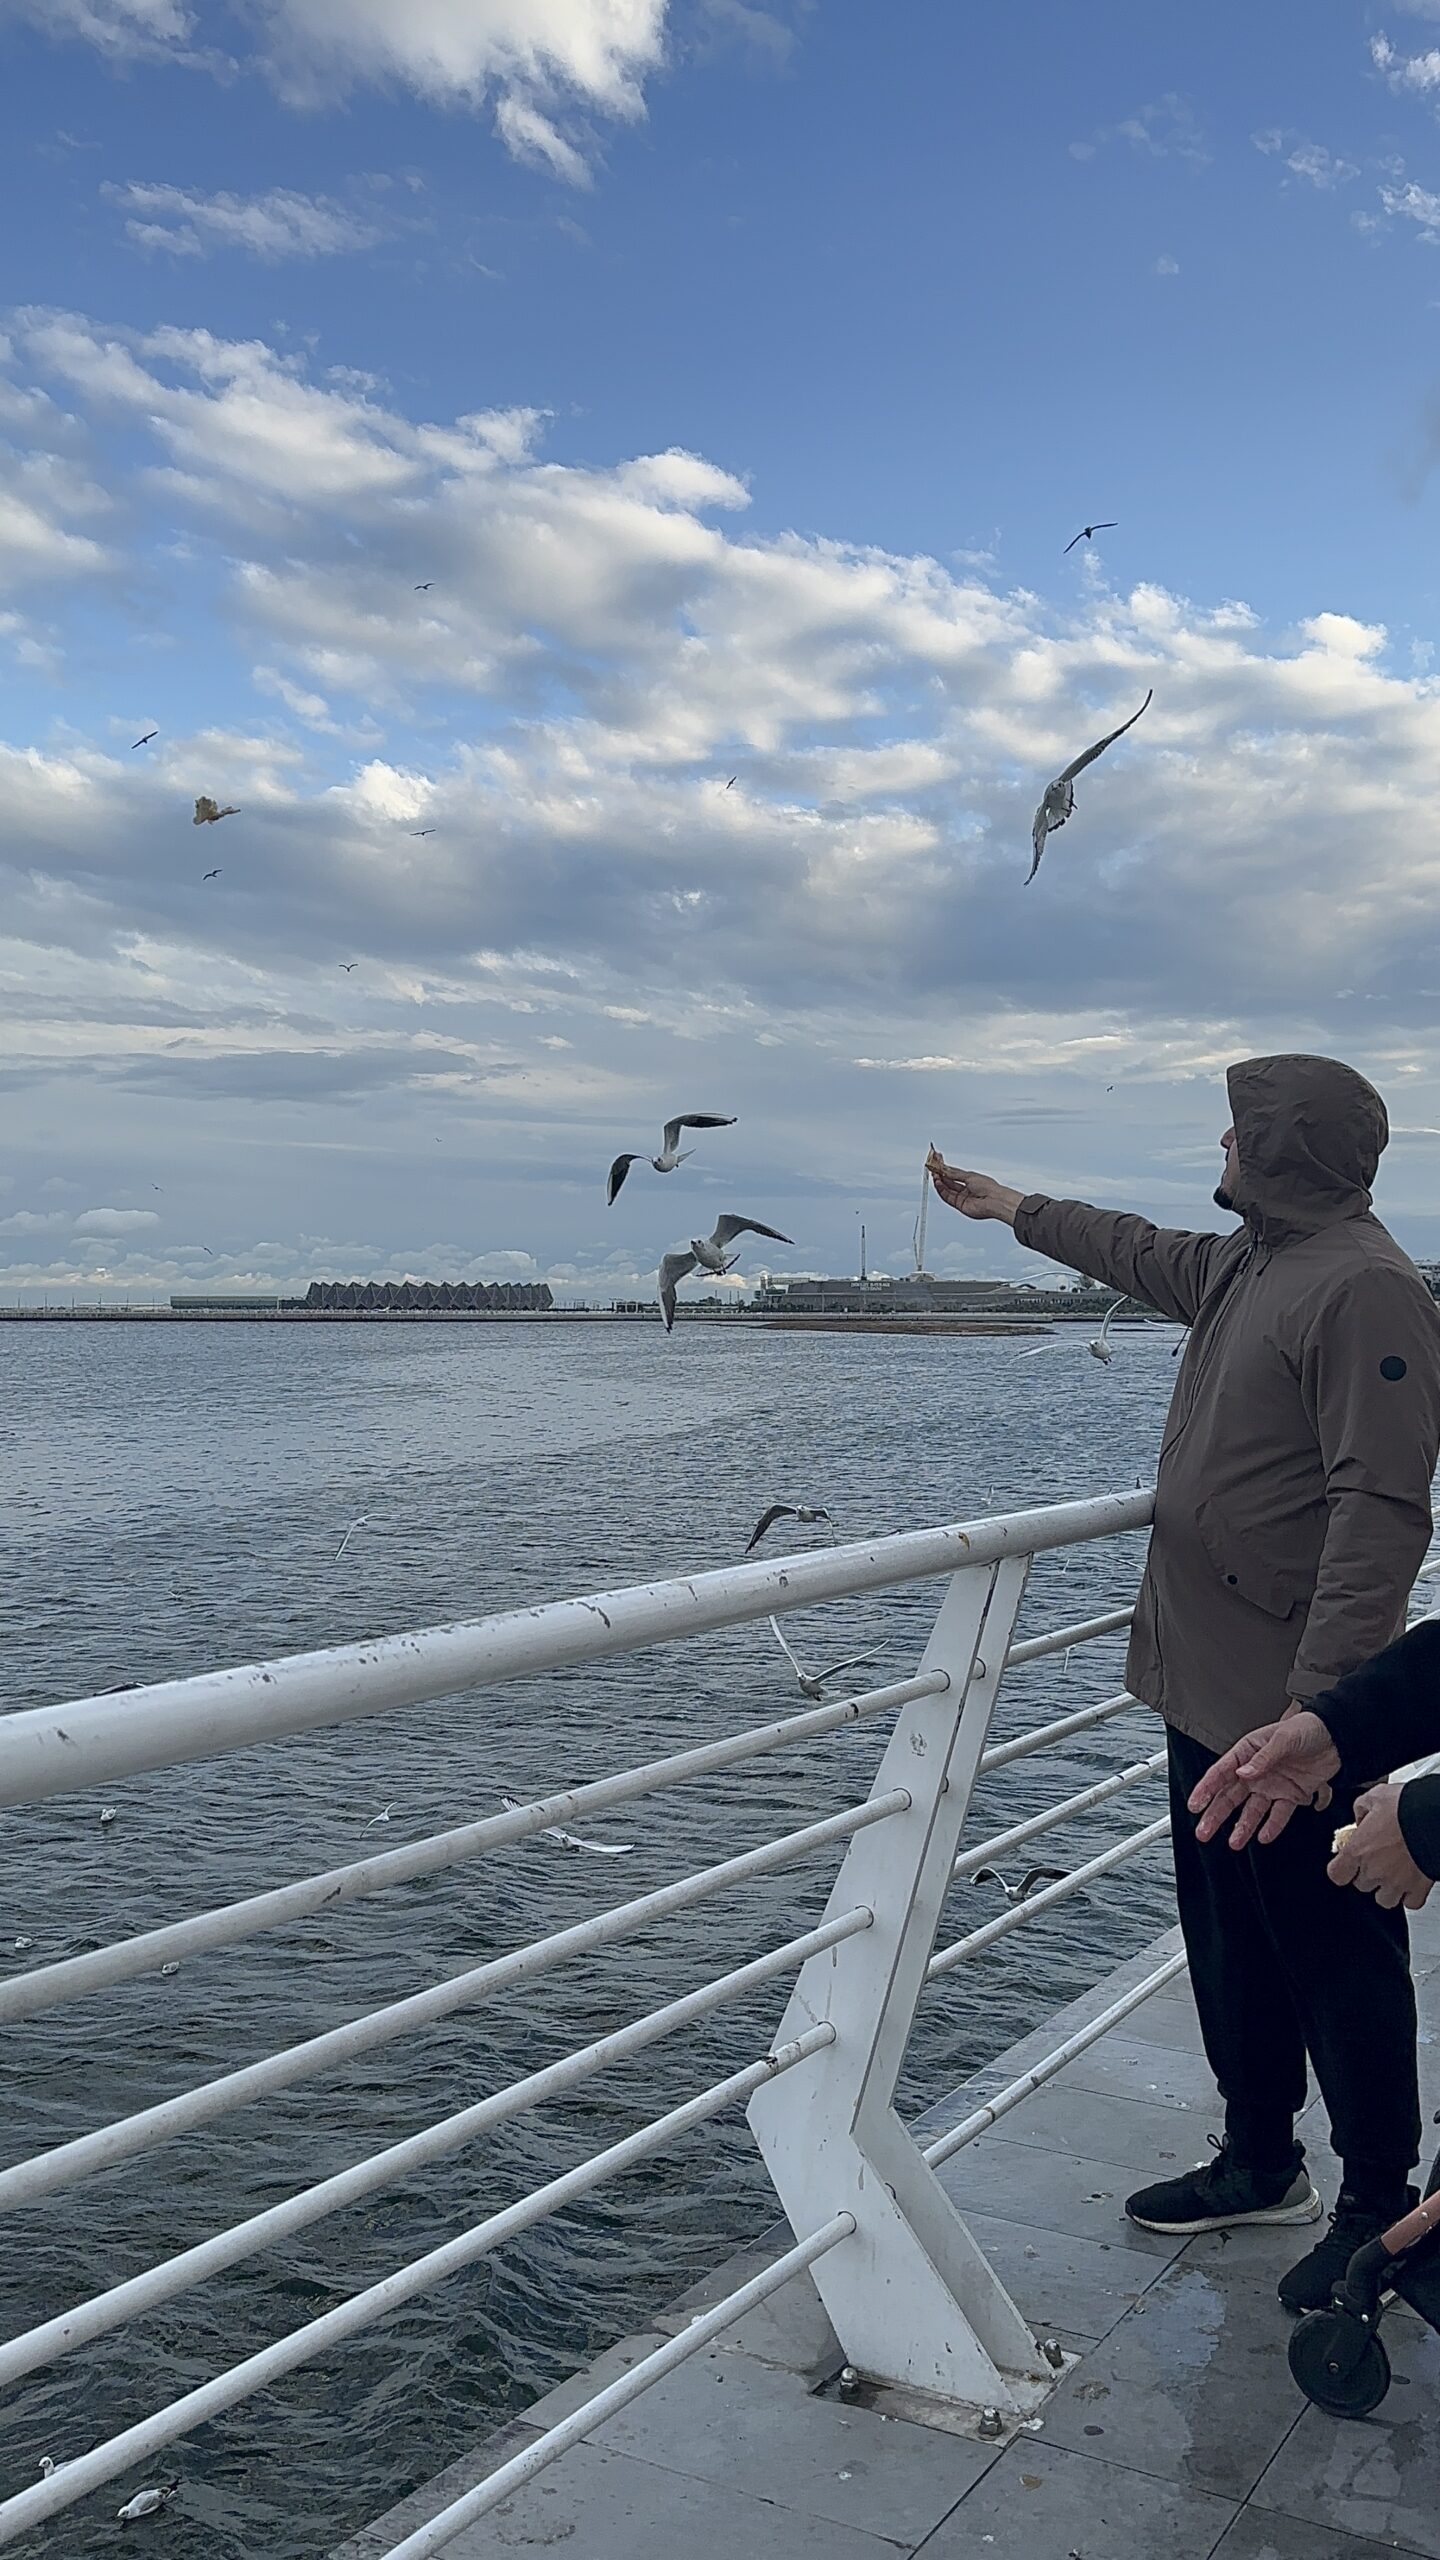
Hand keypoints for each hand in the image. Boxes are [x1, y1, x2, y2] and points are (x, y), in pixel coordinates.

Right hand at [926, 1149, 1023, 1226]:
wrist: (994, 1200)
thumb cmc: (989, 1187)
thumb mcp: (969, 1176)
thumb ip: (955, 1174)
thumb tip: (946, 1169)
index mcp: (971, 1181)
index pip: (954, 1175)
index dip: (945, 1170)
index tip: (937, 1165)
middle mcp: (966, 1190)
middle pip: (949, 1182)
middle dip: (940, 1176)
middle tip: (933, 1170)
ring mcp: (963, 1198)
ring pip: (947, 1190)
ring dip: (940, 1183)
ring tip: (934, 1176)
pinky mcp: (960, 1205)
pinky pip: (947, 1197)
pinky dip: (941, 1190)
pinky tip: (938, 1183)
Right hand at [1189, 1710, 1340, 1848]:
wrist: (1336, 1736)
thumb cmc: (1307, 1728)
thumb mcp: (1283, 1738)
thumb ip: (1263, 1758)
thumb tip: (1244, 1773)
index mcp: (1248, 1752)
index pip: (1221, 1773)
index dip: (1206, 1789)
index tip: (1195, 1805)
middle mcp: (1257, 1772)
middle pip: (1231, 1797)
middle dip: (1216, 1815)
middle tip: (1204, 1831)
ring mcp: (1273, 1785)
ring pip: (1252, 1810)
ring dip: (1242, 1826)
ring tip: (1234, 1843)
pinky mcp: (1292, 1795)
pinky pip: (1279, 1814)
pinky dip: (1272, 1826)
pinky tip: (1264, 1837)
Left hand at [1328, 1782, 1433, 1909]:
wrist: (1434, 1817)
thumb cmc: (1405, 1806)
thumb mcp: (1375, 1796)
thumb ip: (1361, 1808)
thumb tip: (1361, 1816)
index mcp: (1358, 1850)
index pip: (1336, 1874)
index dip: (1341, 1869)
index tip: (1347, 1862)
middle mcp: (1375, 1870)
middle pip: (1361, 1885)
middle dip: (1366, 1874)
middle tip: (1376, 1858)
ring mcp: (1397, 1882)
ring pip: (1384, 1899)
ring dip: (1387, 1888)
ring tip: (1393, 1872)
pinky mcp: (1418, 1887)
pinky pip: (1410, 1902)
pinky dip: (1410, 1894)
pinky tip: (1411, 1880)